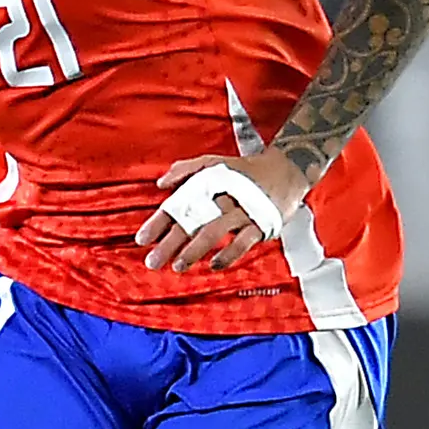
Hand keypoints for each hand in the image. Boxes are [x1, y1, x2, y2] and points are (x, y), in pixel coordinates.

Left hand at [134, 153, 310, 272]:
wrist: (287, 170)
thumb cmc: (246, 170)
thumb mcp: (214, 162)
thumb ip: (186, 170)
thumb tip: (161, 183)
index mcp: (207, 184)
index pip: (177, 205)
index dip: (158, 223)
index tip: (141, 239)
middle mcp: (222, 198)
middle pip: (191, 222)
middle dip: (169, 243)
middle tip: (152, 261)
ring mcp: (242, 211)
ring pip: (214, 232)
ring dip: (194, 250)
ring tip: (178, 266)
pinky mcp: (261, 223)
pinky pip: (243, 241)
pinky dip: (229, 253)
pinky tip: (215, 265)